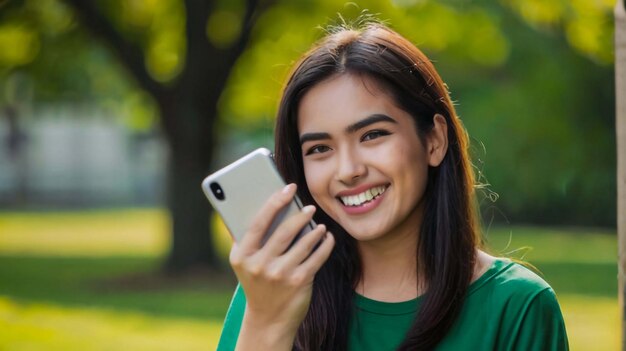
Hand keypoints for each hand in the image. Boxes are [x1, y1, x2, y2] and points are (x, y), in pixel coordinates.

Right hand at [229, 183, 334, 349]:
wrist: (268, 319)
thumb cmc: (257, 282)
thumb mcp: (243, 262)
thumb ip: (244, 237)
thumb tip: (253, 202)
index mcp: (242, 255)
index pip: (259, 222)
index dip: (274, 202)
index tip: (288, 188)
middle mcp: (259, 265)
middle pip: (283, 231)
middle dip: (300, 215)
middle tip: (310, 207)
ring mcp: (279, 275)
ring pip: (303, 243)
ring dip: (315, 230)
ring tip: (320, 224)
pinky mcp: (298, 282)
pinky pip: (317, 257)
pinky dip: (325, 245)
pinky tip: (327, 238)